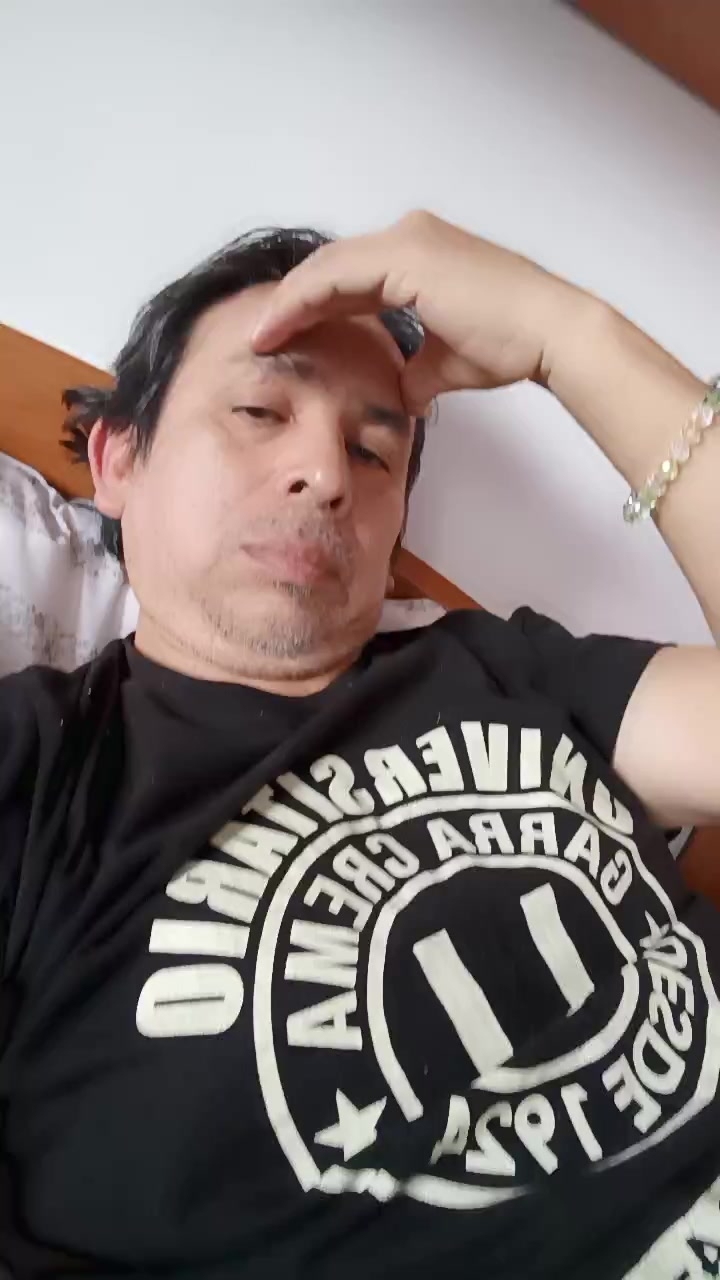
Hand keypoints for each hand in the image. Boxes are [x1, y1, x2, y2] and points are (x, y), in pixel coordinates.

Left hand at [251, 211, 576, 415]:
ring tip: (259, 337)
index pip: (348, 278)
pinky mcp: (404, 257)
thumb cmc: (510, 344)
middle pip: (330, 268)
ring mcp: (406, 241)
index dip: (312, 307)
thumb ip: (418, 371)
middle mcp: (409, 236)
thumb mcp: (448, 361)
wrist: (546, 333)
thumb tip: (403, 395)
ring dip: (287, 304)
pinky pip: (333, 278)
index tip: (282, 339)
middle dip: (291, 304)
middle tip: (258, 338)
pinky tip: (279, 327)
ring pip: (324, 269)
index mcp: (418, 254)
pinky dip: (302, 301)